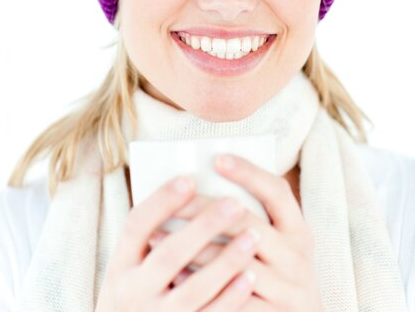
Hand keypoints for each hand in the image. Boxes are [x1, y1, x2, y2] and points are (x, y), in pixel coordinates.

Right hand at [96, 172, 259, 310]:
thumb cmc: (141, 293)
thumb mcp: (132, 268)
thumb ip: (153, 238)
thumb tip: (191, 188)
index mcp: (120, 266)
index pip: (136, 225)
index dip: (162, 201)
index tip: (189, 179)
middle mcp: (133, 293)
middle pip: (170, 255)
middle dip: (203, 227)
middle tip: (235, 203)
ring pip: (194, 288)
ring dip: (226, 261)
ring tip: (253, 236)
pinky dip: (230, 297)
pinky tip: (249, 276)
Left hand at [149, 154, 324, 311]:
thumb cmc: (278, 276)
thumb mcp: (280, 246)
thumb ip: (256, 220)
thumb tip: (204, 186)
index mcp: (299, 232)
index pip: (277, 192)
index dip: (250, 173)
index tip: (218, 159)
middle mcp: (297, 258)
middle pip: (247, 222)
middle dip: (204, 209)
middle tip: (172, 199)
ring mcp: (286, 290)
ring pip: (232, 261)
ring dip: (192, 246)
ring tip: (158, 235)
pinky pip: (230, 298)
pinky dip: (200, 283)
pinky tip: (175, 274)